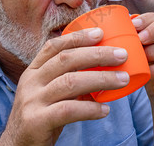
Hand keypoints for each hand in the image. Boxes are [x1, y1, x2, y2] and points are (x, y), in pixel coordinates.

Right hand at [0, 28, 129, 145]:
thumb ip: (68, 80)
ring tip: (123, 79)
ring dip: (101, 79)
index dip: (77, 37)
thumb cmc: (41, 117)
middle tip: (121, 55)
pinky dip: (90, 109)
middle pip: (66, 60)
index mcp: (33, 71)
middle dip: (97, 55)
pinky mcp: (36, 121)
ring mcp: (32, 101)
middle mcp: (30, 82)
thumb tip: (105, 70)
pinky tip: (105, 110)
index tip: (100, 33)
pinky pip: (68, 110)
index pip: (54, 46)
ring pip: (70, 82)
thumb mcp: (48, 93)